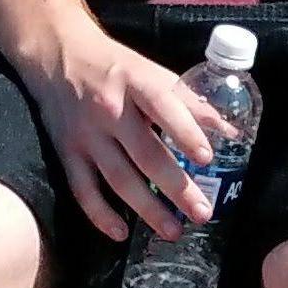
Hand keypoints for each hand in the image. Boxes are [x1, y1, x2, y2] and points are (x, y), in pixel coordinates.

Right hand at [33, 31, 225, 245]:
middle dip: (177, 187)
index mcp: (136, 82)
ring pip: (119, 178)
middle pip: (146, 154)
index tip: (207, 158)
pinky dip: (100, 214)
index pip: (163, 107)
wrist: (57, 55)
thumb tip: (230, 132)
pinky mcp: (67, 152)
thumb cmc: (115, 66)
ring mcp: (86, 134)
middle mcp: (110, 110)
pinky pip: (82, 189)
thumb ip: (189, 102)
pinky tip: (121, 233)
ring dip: (147, 208)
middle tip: (202, 213)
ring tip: (173, 231)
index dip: (186, 132)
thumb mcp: (152, 72)